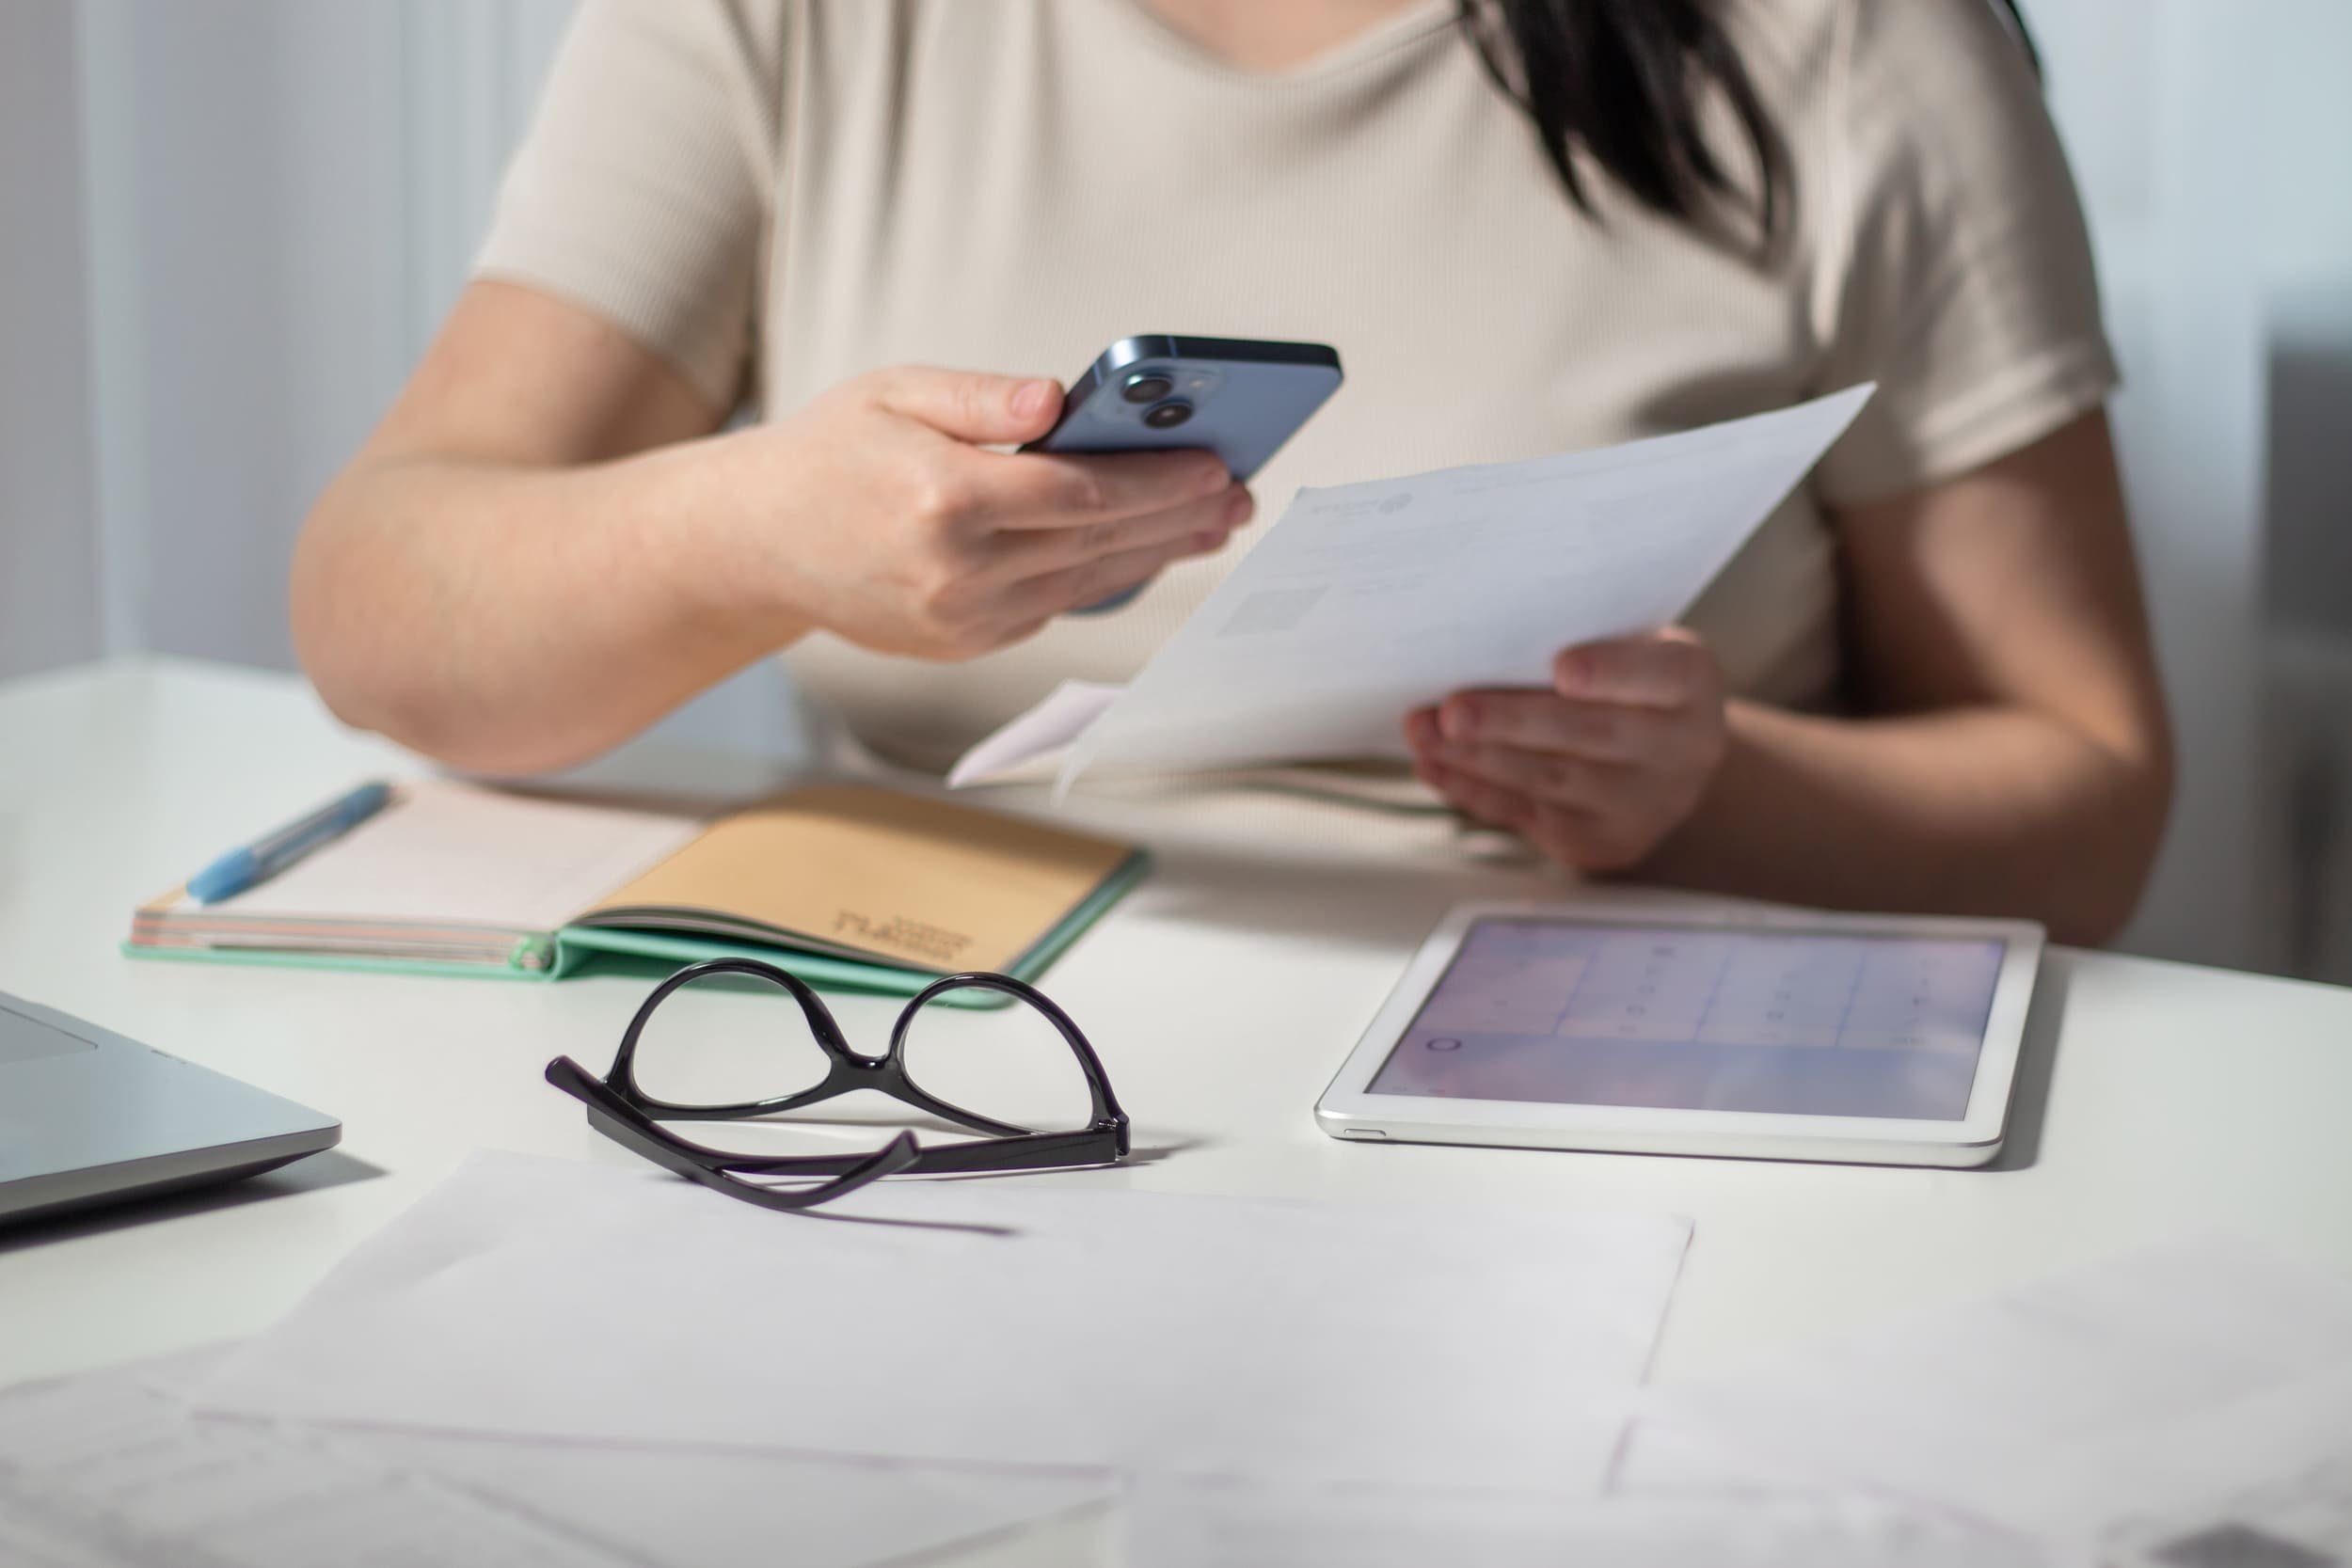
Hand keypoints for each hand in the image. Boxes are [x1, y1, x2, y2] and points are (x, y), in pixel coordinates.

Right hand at [703, 366, 1251, 658]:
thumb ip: (983, 398)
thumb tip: (1061, 401)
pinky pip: (1054, 606)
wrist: (755, 543)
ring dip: (1157, 554)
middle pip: (1097, 542)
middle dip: (1178, 518)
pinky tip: (1144, 550)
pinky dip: (1105, 577)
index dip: (1158, 482)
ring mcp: (961, 619)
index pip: (1081, 493)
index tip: (1215, 464)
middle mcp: (957, 572)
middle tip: (1238, 496)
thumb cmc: (829, 455)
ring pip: (1085, 583)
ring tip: (1212, 525)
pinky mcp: (963, 643)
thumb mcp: (896, 392)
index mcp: (943, 500)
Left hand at [1405, 629, 1729, 871]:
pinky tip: (1435, 763)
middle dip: (1512, 722)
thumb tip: (1489, 638)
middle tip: (1454, 711)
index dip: (1612, 672)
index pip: (1661, 675)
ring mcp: (1641, 805)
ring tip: (1424, 730)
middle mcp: (1679, 751)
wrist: (1666, 759)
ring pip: (1548, 779)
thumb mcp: (1634, 646)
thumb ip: (1586, 639)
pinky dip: (1472, 788)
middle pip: (1589, 734)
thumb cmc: (1633, 683)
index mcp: (1693, 685)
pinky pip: (1526, 813)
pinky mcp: (1599, 841)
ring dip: (1475, 756)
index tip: (1565, 667)